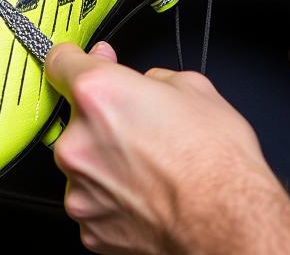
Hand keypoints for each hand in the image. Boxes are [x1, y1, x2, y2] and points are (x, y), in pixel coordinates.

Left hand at [45, 41, 289, 254]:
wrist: (229, 224)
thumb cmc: (217, 163)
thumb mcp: (192, 87)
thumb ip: (150, 77)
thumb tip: (141, 81)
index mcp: (97, 94)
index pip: (60, 61)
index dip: (76, 59)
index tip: (83, 63)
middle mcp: (78, 141)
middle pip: (76, 118)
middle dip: (103, 120)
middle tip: (141, 129)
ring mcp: (81, 189)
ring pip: (84, 163)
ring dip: (106, 161)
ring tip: (150, 168)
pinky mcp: (90, 228)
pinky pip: (94, 201)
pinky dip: (112, 198)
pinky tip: (145, 195)